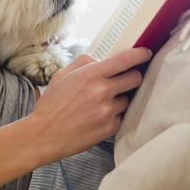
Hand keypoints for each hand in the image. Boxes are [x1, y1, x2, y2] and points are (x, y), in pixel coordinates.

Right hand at [24, 48, 151, 164]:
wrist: (43, 136)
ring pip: (128, 99)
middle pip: (135, 78)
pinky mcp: (109, 128)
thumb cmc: (51, 105)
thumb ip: (84, 62)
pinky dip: (114, 114)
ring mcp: (108, 111)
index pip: (125, 60)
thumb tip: (102, 60)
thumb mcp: (61, 75)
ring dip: (120, 98)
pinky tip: (98, 116)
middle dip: (134, 76)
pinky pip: (121, 116)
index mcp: (90, 75)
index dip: (140, 55)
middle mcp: (102, 91)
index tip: (146, 53)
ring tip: (100, 103)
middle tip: (126, 79)